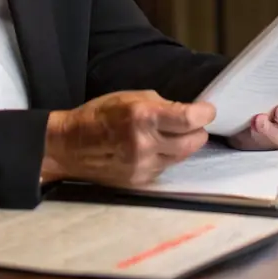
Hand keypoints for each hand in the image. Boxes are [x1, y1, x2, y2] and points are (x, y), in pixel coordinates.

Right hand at [40, 90, 215, 188]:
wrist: (70, 146)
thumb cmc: (99, 115)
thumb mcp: (129, 97)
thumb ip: (161, 104)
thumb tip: (187, 112)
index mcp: (143, 117)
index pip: (189, 120)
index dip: (205, 114)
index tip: (208, 109)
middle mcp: (145, 144)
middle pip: (192, 142)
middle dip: (197, 130)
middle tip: (192, 122)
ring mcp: (143, 166)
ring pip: (182, 157)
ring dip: (183, 144)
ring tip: (171, 134)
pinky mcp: (140, 181)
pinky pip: (166, 168)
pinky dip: (166, 157)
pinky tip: (153, 148)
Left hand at [226, 80, 277, 151]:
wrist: (241, 112)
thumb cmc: (258, 89)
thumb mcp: (264, 79)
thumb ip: (270, 74)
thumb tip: (262, 61)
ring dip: (274, 128)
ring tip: (259, 120)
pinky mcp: (275, 141)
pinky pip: (274, 141)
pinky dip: (264, 132)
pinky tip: (254, 125)